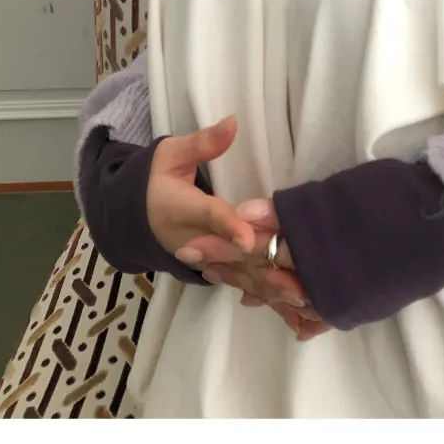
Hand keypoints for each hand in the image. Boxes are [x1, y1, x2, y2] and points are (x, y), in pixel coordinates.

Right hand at [144, 125, 323, 327]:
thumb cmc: (158, 181)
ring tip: (305, 304)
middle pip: (234, 259)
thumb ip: (202, 143)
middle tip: (297, 286)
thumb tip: (233, 122)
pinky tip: (298, 320)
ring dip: (273, 294)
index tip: (248, 239)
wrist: (138, 219)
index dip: (228, 228)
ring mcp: (209, 262)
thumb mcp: (170, 155)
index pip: (209, 218)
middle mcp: (197, 244)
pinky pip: (246, 289)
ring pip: (243, 280)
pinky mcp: (220, 271)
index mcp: (183, 211)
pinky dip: (270, 304)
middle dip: (265, 273)